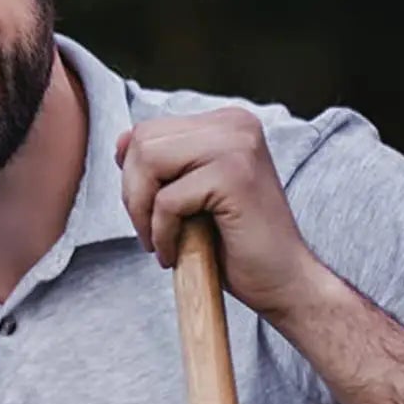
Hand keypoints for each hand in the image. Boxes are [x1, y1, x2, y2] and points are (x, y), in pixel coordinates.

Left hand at [116, 107, 322, 319]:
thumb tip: (122, 140)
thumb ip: (159, 165)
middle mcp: (234, 124)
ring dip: (143, 213)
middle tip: (152, 232)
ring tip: (162, 242)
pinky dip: (162, 234)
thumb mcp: (188, 194)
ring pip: (149, 163)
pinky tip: (176, 253)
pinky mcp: (234, 176)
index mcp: (225, 123)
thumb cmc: (233, 243)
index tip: (150, 212)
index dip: (134, 177)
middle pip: (143, 143)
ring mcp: (238, 145)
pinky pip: (166, 200)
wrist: (282, 280)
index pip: (148, 131)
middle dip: (133, 194)